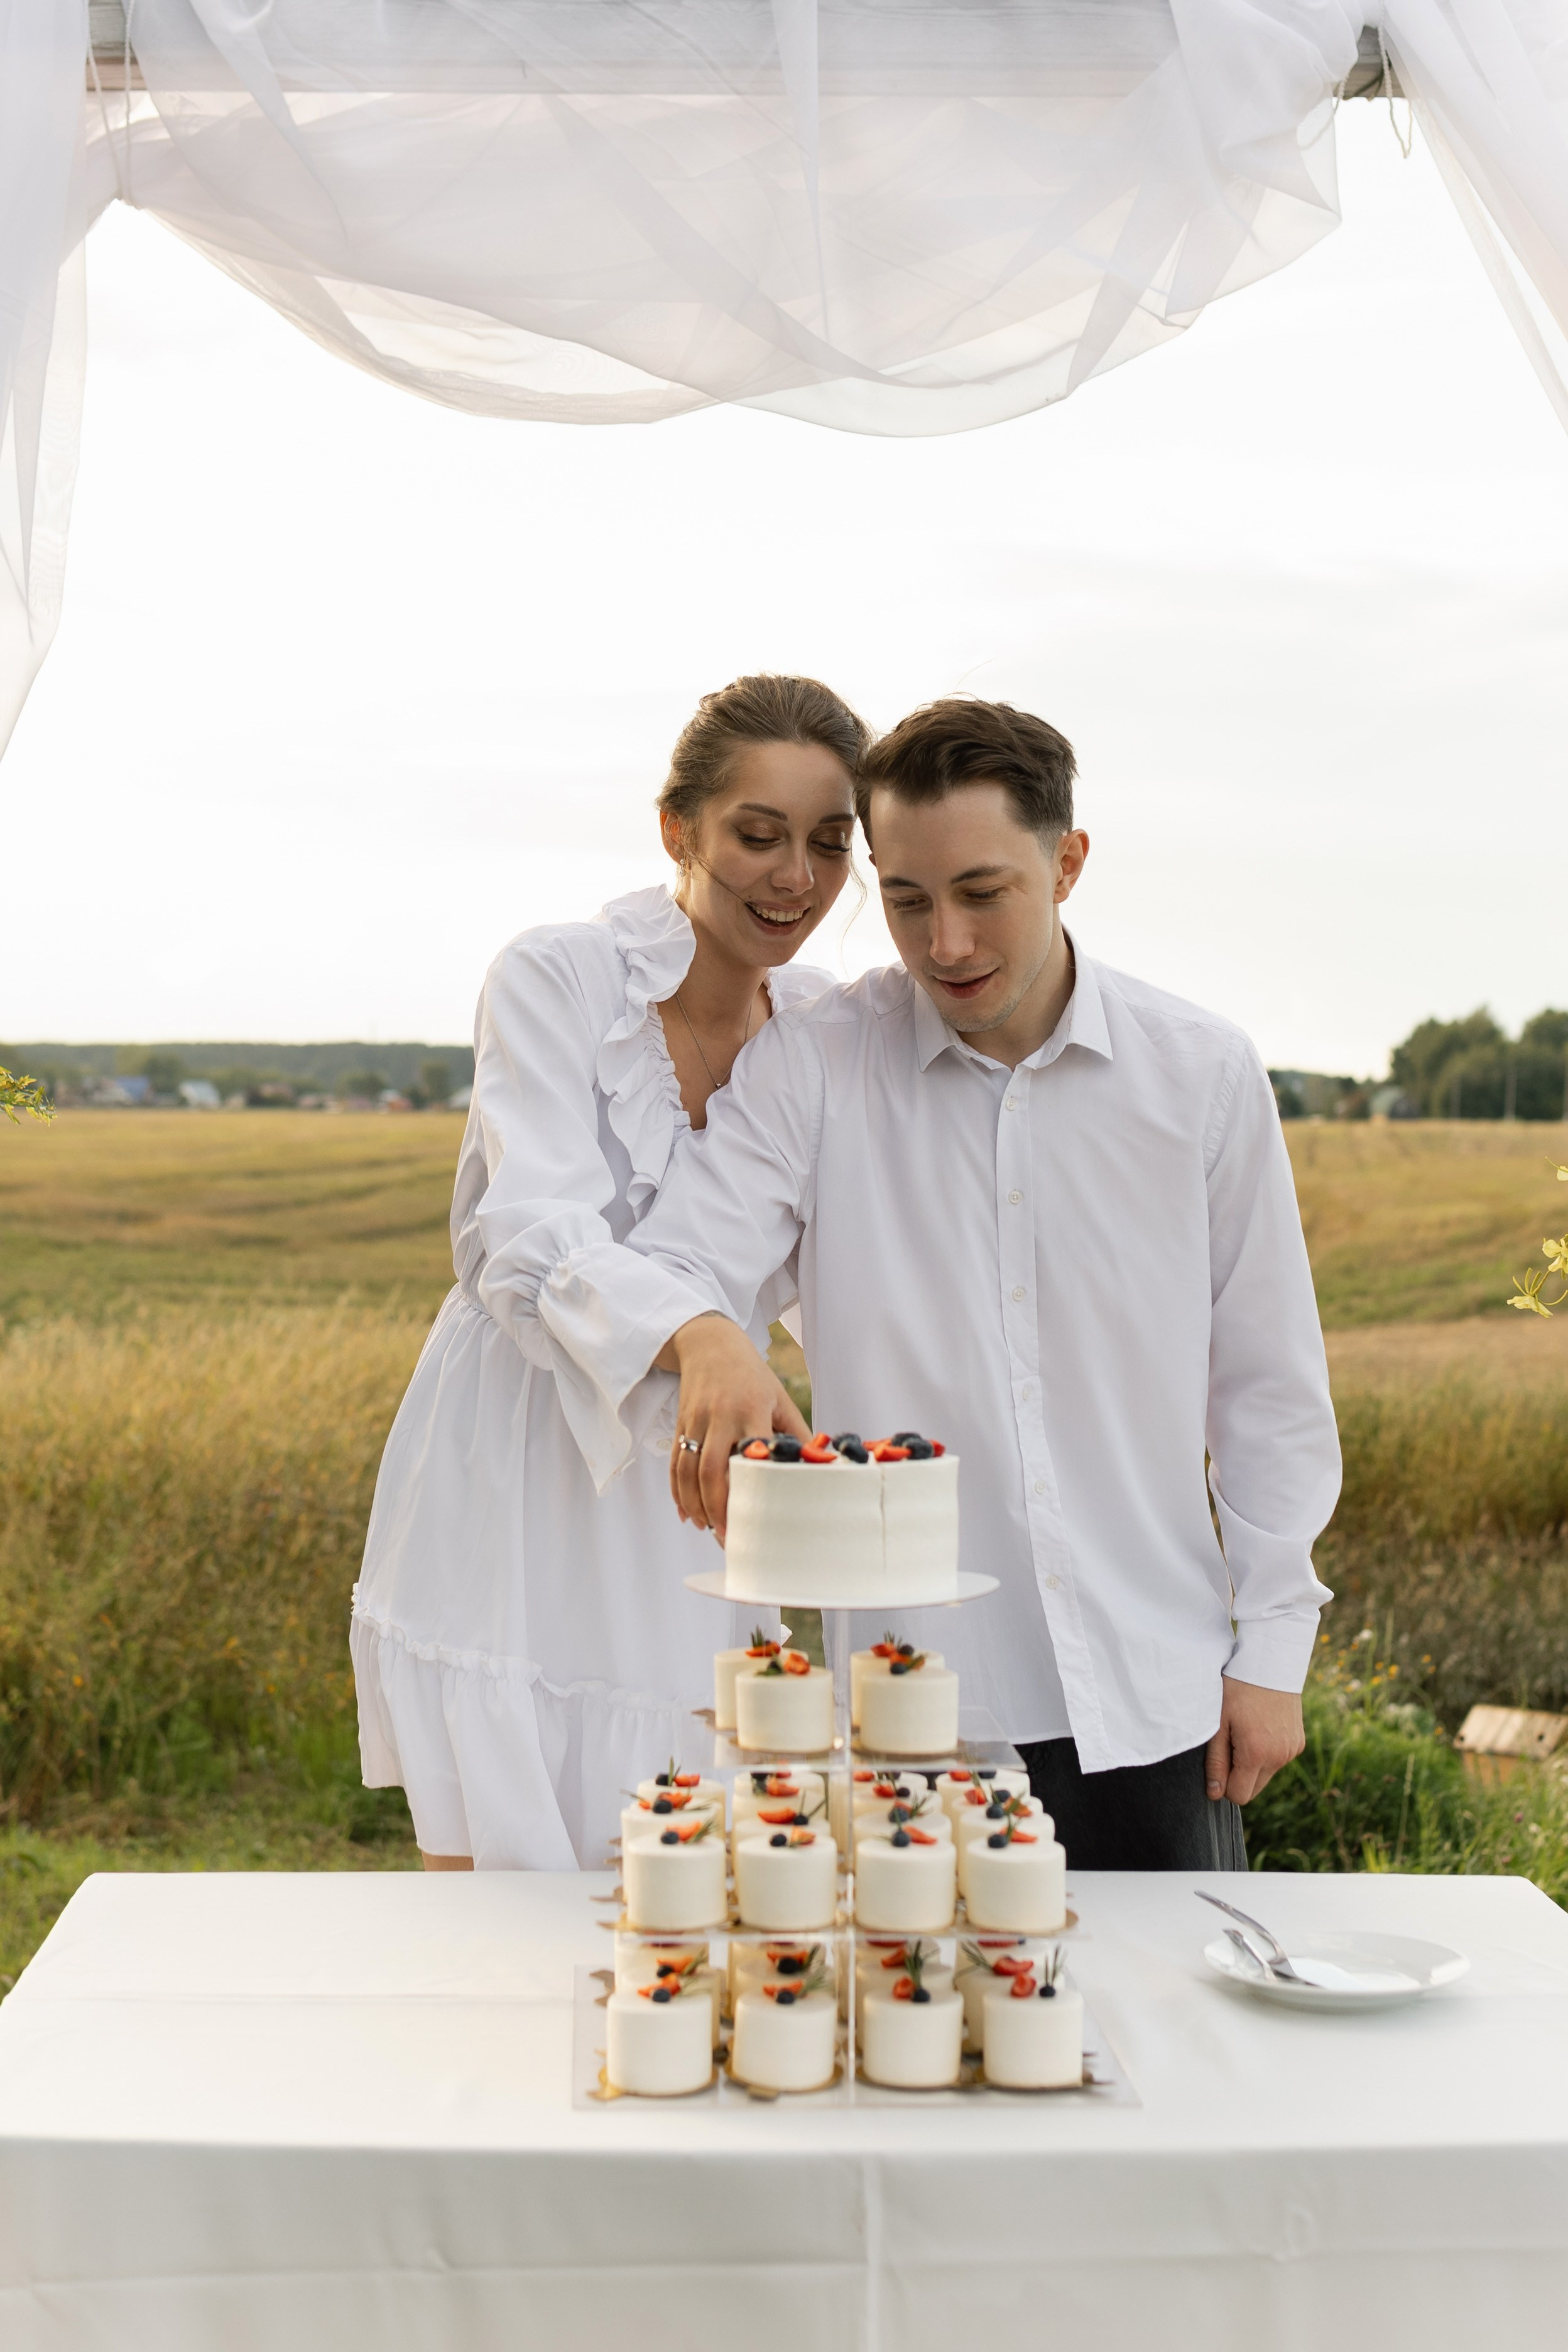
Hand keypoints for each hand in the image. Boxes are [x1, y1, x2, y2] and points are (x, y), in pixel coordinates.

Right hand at [659, 1315, 809, 1538]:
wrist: (709, 1344)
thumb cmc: (752, 1374)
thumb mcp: (780, 1398)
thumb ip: (796, 1433)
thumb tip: (816, 1467)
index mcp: (750, 1410)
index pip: (746, 1458)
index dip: (747, 1491)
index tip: (753, 1519)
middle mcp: (719, 1417)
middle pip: (710, 1471)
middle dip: (716, 1508)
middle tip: (726, 1536)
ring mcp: (695, 1421)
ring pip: (688, 1471)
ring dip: (695, 1504)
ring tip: (707, 1528)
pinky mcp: (680, 1425)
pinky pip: (674, 1463)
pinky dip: (677, 1491)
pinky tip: (686, 1512)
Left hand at [1204, 1676, 1303, 1805]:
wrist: (1270, 1663)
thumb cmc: (1237, 1690)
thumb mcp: (1218, 1723)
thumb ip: (1216, 1761)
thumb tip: (1214, 1793)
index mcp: (1257, 1754)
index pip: (1238, 1795)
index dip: (1223, 1783)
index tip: (1219, 1758)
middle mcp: (1279, 1757)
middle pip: (1253, 1790)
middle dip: (1238, 1776)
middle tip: (1230, 1743)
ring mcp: (1292, 1751)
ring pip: (1266, 1775)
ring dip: (1253, 1764)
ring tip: (1246, 1731)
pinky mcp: (1299, 1743)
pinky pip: (1278, 1760)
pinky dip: (1267, 1753)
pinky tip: (1260, 1727)